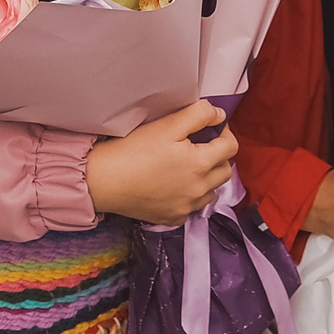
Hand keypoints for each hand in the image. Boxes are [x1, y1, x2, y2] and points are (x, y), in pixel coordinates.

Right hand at [87, 102, 236, 223]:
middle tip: (201, 145)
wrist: (102, 181)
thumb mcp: (168, 124)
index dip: (224, 132)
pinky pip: (191, 208)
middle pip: (225, 171)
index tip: (212, 127)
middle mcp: (198, 190)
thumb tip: (219, 115)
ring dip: (207, 178)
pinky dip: (189, 197)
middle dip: (218, 155)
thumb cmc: (133, 151)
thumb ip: (199, 115)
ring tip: (188, 165)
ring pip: (211, 191)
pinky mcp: (171, 218)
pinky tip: (174, 185)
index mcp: (200, 164)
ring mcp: (186, 207)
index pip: (231, 147)